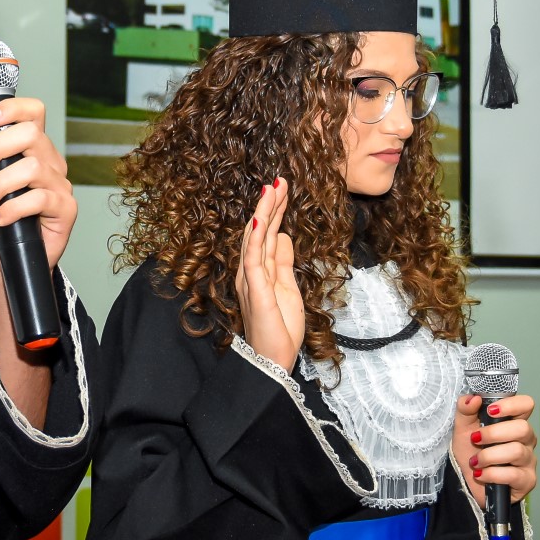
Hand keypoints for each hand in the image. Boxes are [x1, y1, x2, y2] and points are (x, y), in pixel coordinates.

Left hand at [0, 97, 75, 268]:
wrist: (1, 257)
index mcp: (30, 148)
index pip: (33, 112)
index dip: (13, 108)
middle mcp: (49, 161)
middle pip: (31, 134)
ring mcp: (59, 184)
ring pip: (32, 168)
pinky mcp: (65, 208)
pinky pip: (39, 198)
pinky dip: (12, 208)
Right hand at [234, 178, 303, 370]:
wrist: (272, 360)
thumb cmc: (279, 328)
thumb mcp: (288, 288)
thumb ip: (284, 262)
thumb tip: (285, 236)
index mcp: (260, 270)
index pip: (267, 234)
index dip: (275, 211)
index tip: (283, 189)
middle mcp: (251, 271)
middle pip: (260, 230)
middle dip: (271, 205)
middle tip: (280, 179)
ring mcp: (250, 279)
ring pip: (256, 239)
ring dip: (264, 213)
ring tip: (272, 189)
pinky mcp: (254, 290)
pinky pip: (253, 260)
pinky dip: (256, 239)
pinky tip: (262, 221)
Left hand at [453, 393, 537, 508]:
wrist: (465, 480)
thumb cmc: (470, 451)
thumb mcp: (462, 428)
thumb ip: (465, 409)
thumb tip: (473, 398)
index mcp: (513, 421)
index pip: (526, 404)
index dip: (511, 405)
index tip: (490, 410)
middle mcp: (526, 439)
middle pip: (523, 428)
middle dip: (493, 434)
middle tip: (475, 439)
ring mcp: (529, 460)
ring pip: (516, 451)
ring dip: (488, 456)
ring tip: (475, 462)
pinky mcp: (527, 481)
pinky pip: (514, 475)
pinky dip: (491, 474)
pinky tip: (481, 475)